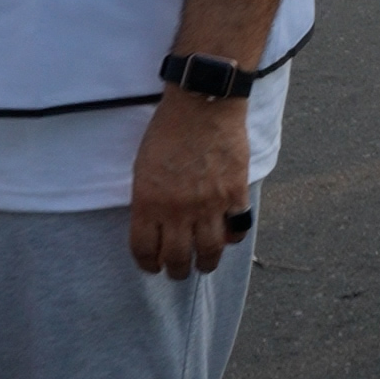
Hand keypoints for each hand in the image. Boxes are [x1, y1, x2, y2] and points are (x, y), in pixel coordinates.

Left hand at [129, 87, 252, 279]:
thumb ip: (148, 200)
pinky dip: (233, 237)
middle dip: (177, 271)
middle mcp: (178, 210)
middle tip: (178, 272)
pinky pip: (237, 228)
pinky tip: (228, 236)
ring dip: (207, 263)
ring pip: (210, 251)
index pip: (145, 250)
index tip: (153, 266)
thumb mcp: (143, 169)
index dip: (148, 264)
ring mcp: (210, 204)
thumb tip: (156, 224)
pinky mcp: (236, 193)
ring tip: (206, 264)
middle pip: (178, 257)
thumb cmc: (167, 132)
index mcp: (149, 203)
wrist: (202, 106)